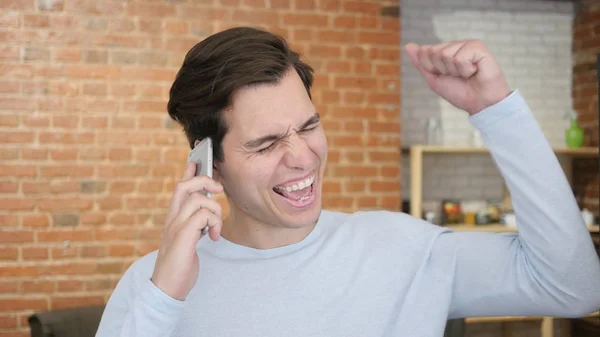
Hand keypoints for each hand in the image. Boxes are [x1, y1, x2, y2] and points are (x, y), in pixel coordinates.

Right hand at [151, 162, 223, 300]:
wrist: (167, 288)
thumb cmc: (180, 265)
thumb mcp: (189, 240)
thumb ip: (195, 224)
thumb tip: (208, 212)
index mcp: (173, 218)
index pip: (179, 187)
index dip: (189, 170)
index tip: (197, 158)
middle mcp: (172, 219)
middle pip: (185, 185)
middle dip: (205, 180)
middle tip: (219, 190)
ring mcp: (175, 227)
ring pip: (197, 199)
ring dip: (215, 210)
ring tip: (216, 229)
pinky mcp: (182, 237)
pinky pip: (201, 216)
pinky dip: (213, 223)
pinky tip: (213, 237)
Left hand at [404, 40, 510, 114]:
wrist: (479, 102)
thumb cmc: (460, 92)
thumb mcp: (434, 79)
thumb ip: (421, 63)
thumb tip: (408, 46)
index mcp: (445, 51)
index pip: (425, 51)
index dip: (432, 68)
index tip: (446, 76)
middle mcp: (455, 45)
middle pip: (434, 52)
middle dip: (443, 69)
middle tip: (459, 76)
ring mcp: (467, 44)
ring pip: (446, 54)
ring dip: (455, 71)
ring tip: (468, 74)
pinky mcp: (478, 47)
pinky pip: (460, 57)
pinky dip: (466, 70)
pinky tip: (475, 71)